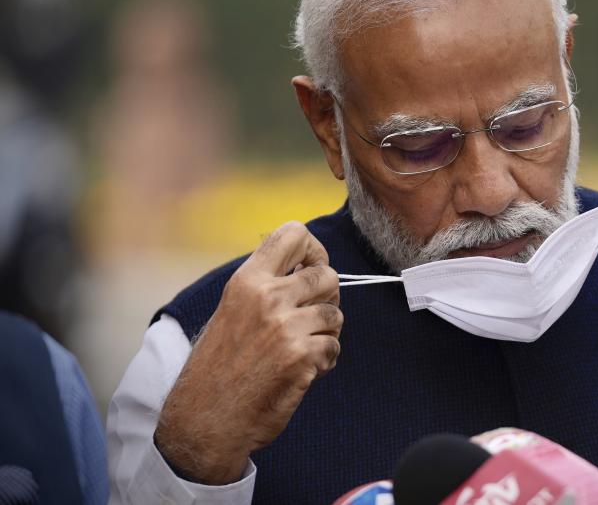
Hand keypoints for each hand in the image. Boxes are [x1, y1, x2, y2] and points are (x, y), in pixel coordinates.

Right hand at [155, 222, 341, 484]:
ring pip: (336, 314)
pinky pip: (334, 347)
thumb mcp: (231, 310)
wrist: (203, 420)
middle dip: (327, 297)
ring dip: (326, 333)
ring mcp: (286, 327)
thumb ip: (265, 286)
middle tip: (311, 317)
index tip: (310, 270)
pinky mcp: (301, 357)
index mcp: (247, 281)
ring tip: (302, 348)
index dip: (313, 250)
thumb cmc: (218, 367)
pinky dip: (325, 360)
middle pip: (328, 275)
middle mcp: (267, 297)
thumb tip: (307, 266)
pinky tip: (304, 370)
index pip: (293, 233)